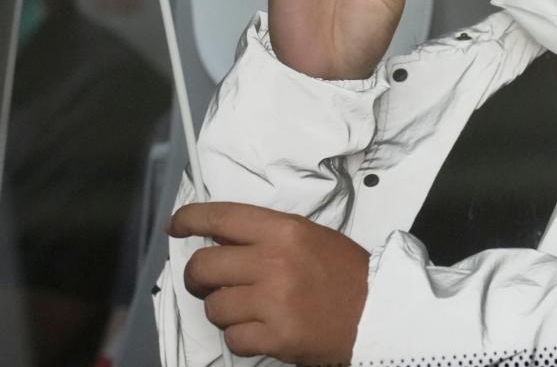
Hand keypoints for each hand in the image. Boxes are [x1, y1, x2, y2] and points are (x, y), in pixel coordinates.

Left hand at [170, 202, 370, 364]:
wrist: (380, 313)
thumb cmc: (346, 273)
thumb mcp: (309, 237)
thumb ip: (266, 237)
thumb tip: (220, 241)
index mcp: (284, 230)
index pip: (221, 217)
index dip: (190, 219)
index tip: (176, 225)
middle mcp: (274, 262)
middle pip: (204, 266)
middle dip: (196, 277)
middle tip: (204, 283)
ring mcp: (273, 301)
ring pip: (215, 307)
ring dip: (222, 311)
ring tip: (245, 310)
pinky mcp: (277, 337)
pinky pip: (234, 339)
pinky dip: (240, 338)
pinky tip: (259, 331)